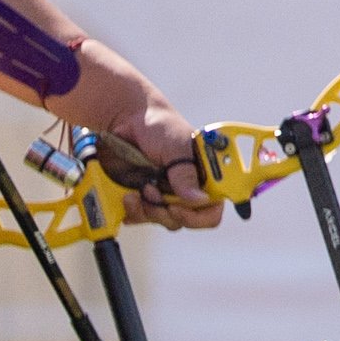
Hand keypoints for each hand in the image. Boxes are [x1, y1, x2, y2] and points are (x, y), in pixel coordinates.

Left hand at [97, 96, 224, 229]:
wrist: (126, 120)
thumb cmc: (160, 126)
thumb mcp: (177, 147)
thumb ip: (187, 174)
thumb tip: (201, 199)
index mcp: (205, 178)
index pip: (213, 208)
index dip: (199, 216)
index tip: (177, 208)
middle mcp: (188, 190)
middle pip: (186, 219)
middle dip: (166, 212)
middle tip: (150, 191)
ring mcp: (166, 195)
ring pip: (164, 220)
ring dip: (148, 211)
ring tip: (136, 191)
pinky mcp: (145, 197)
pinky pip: (142, 217)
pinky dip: (134, 212)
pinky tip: (127, 199)